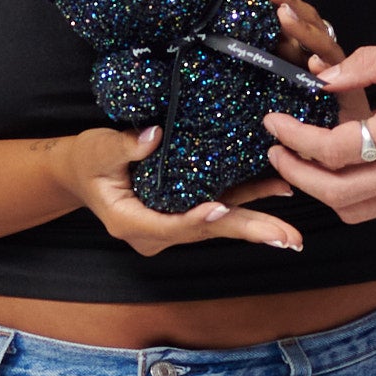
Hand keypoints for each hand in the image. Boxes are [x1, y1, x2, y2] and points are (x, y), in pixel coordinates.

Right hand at [48, 126, 302, 255]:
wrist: (82, 172)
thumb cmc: (87, 161)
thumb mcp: (97, 150)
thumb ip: (123, 146)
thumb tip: (154, 136)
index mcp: (132, 222)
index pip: (170, 226)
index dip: (196, 220)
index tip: (220, 210)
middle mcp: (157, 230)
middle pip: (206, 231)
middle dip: (248, 233)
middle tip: (285, 239)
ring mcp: (175, 221)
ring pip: (219, 222)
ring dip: (257, 221)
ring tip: (293, 229)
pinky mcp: (187, 207)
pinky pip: (222, 206)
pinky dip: (250, 200)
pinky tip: (278, 191)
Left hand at [243, 0, 369, 124]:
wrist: (343, 148)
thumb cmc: (307, 115)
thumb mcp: (275, 79)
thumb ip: (266, 54)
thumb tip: (238, 27)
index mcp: (300, 45)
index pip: (287, 9)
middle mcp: (319, 54)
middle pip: (306, 19)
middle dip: (286, 1)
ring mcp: (336, 72)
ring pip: (320, 44)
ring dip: (302, 28)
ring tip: (282, 14)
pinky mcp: (348, 95)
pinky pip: (337, 81)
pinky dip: (325, 69)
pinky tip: (312, 61)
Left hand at [261, 38, 375, 220]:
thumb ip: (371, 63)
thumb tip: (324, 78)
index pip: (336, 149)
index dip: (296, 138)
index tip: (275, 122)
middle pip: (336, 193)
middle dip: (296, 175)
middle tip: (276, 153)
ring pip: (355, 211)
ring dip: (320, 192)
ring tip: (301, 165)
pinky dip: (352, 195)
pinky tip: (342, 171)